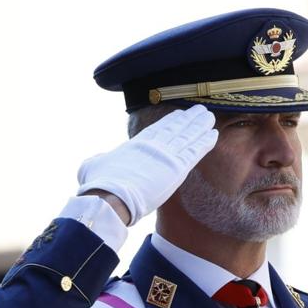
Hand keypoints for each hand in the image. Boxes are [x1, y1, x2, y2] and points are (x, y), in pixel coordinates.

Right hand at [76, 105, 217, 225]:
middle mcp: (153, 146)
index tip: (180, 114)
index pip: (157, 130)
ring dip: (200, 126)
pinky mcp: (177, 168)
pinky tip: (214, 134)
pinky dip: (205, 142)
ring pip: (187, 137)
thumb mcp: (93, 165)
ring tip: (210, 117)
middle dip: (189, 120)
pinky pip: (195, 152)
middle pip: (175, 129)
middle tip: (200, 110)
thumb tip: (99, 160)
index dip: (170, 121)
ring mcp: (166, 155)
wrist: (111, 196)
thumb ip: (99, 160)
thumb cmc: (99, 184)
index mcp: (135, 145)